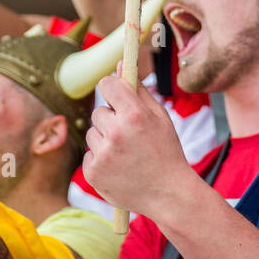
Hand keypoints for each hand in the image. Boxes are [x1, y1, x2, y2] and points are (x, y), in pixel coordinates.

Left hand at [83, 74, 188, 214]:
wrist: (168, 193)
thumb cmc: (166, 151)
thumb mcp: (159, 117)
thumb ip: (138, 90)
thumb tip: (119, 65)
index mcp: (135, 115)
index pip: (107, 85)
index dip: (111, 88)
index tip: (115, 94)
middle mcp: (116, 133)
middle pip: (99, 112)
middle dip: (112, 120)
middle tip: (130, 136)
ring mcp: (102, 154)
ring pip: (92, 134)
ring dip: (105, 140)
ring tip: (126, 154)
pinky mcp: (92, 172)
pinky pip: (90, 154)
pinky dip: (101, 159)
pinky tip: (120, 167)